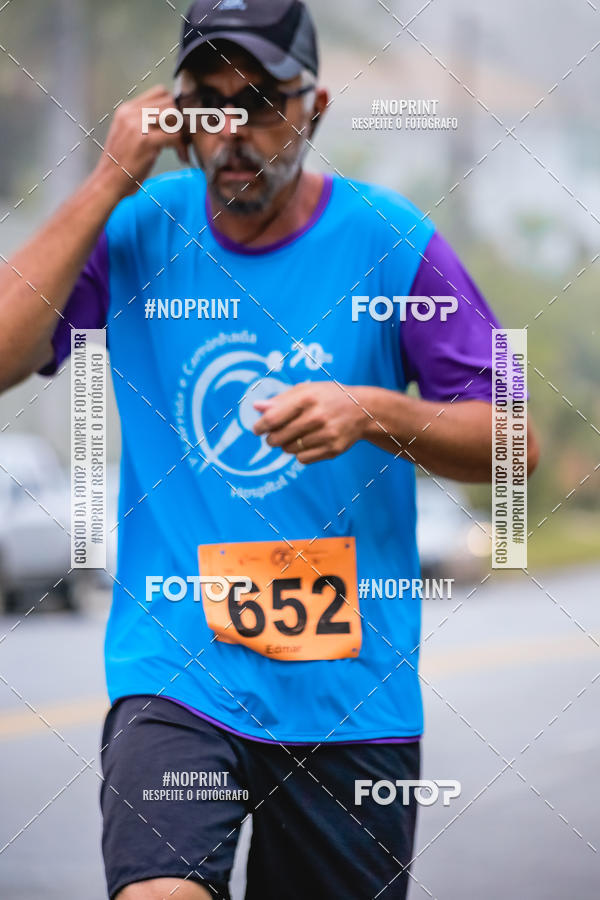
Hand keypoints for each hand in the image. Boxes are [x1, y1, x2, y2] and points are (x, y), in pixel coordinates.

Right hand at [93, 85, 189, 199]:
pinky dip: (182, 147)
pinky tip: (181, 157)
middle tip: (185, 139)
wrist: (108, 182)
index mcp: (127, 109)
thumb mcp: (130, 136)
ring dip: (183, 132)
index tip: (178, 126)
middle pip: (169, 102)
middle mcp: (131, 113)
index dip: (174, 108)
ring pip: (174, 116)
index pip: (160, 92)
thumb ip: (146, 124)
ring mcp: (137, 125)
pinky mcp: (145, 141)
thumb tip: (172, 120)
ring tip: (182, 148)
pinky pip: (175, 136)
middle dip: (181, 120)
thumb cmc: (122, 164)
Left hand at [253, 382, 365, 463]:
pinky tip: (307, 443)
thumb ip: (280, 400)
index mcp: (307, 398)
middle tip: (272, 436)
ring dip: (286, 445)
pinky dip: (300, 453)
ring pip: (289, 450)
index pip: (272, 419)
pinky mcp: (333, 449)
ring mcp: (327, 434)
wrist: (362, 410)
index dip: (260, 426)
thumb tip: (256, 408)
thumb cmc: (328, 397)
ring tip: (294, 436)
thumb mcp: (305, 390)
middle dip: (270, 439)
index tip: (257, 429)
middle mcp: (317, 416)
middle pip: (278, 437)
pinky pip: (303, 459)